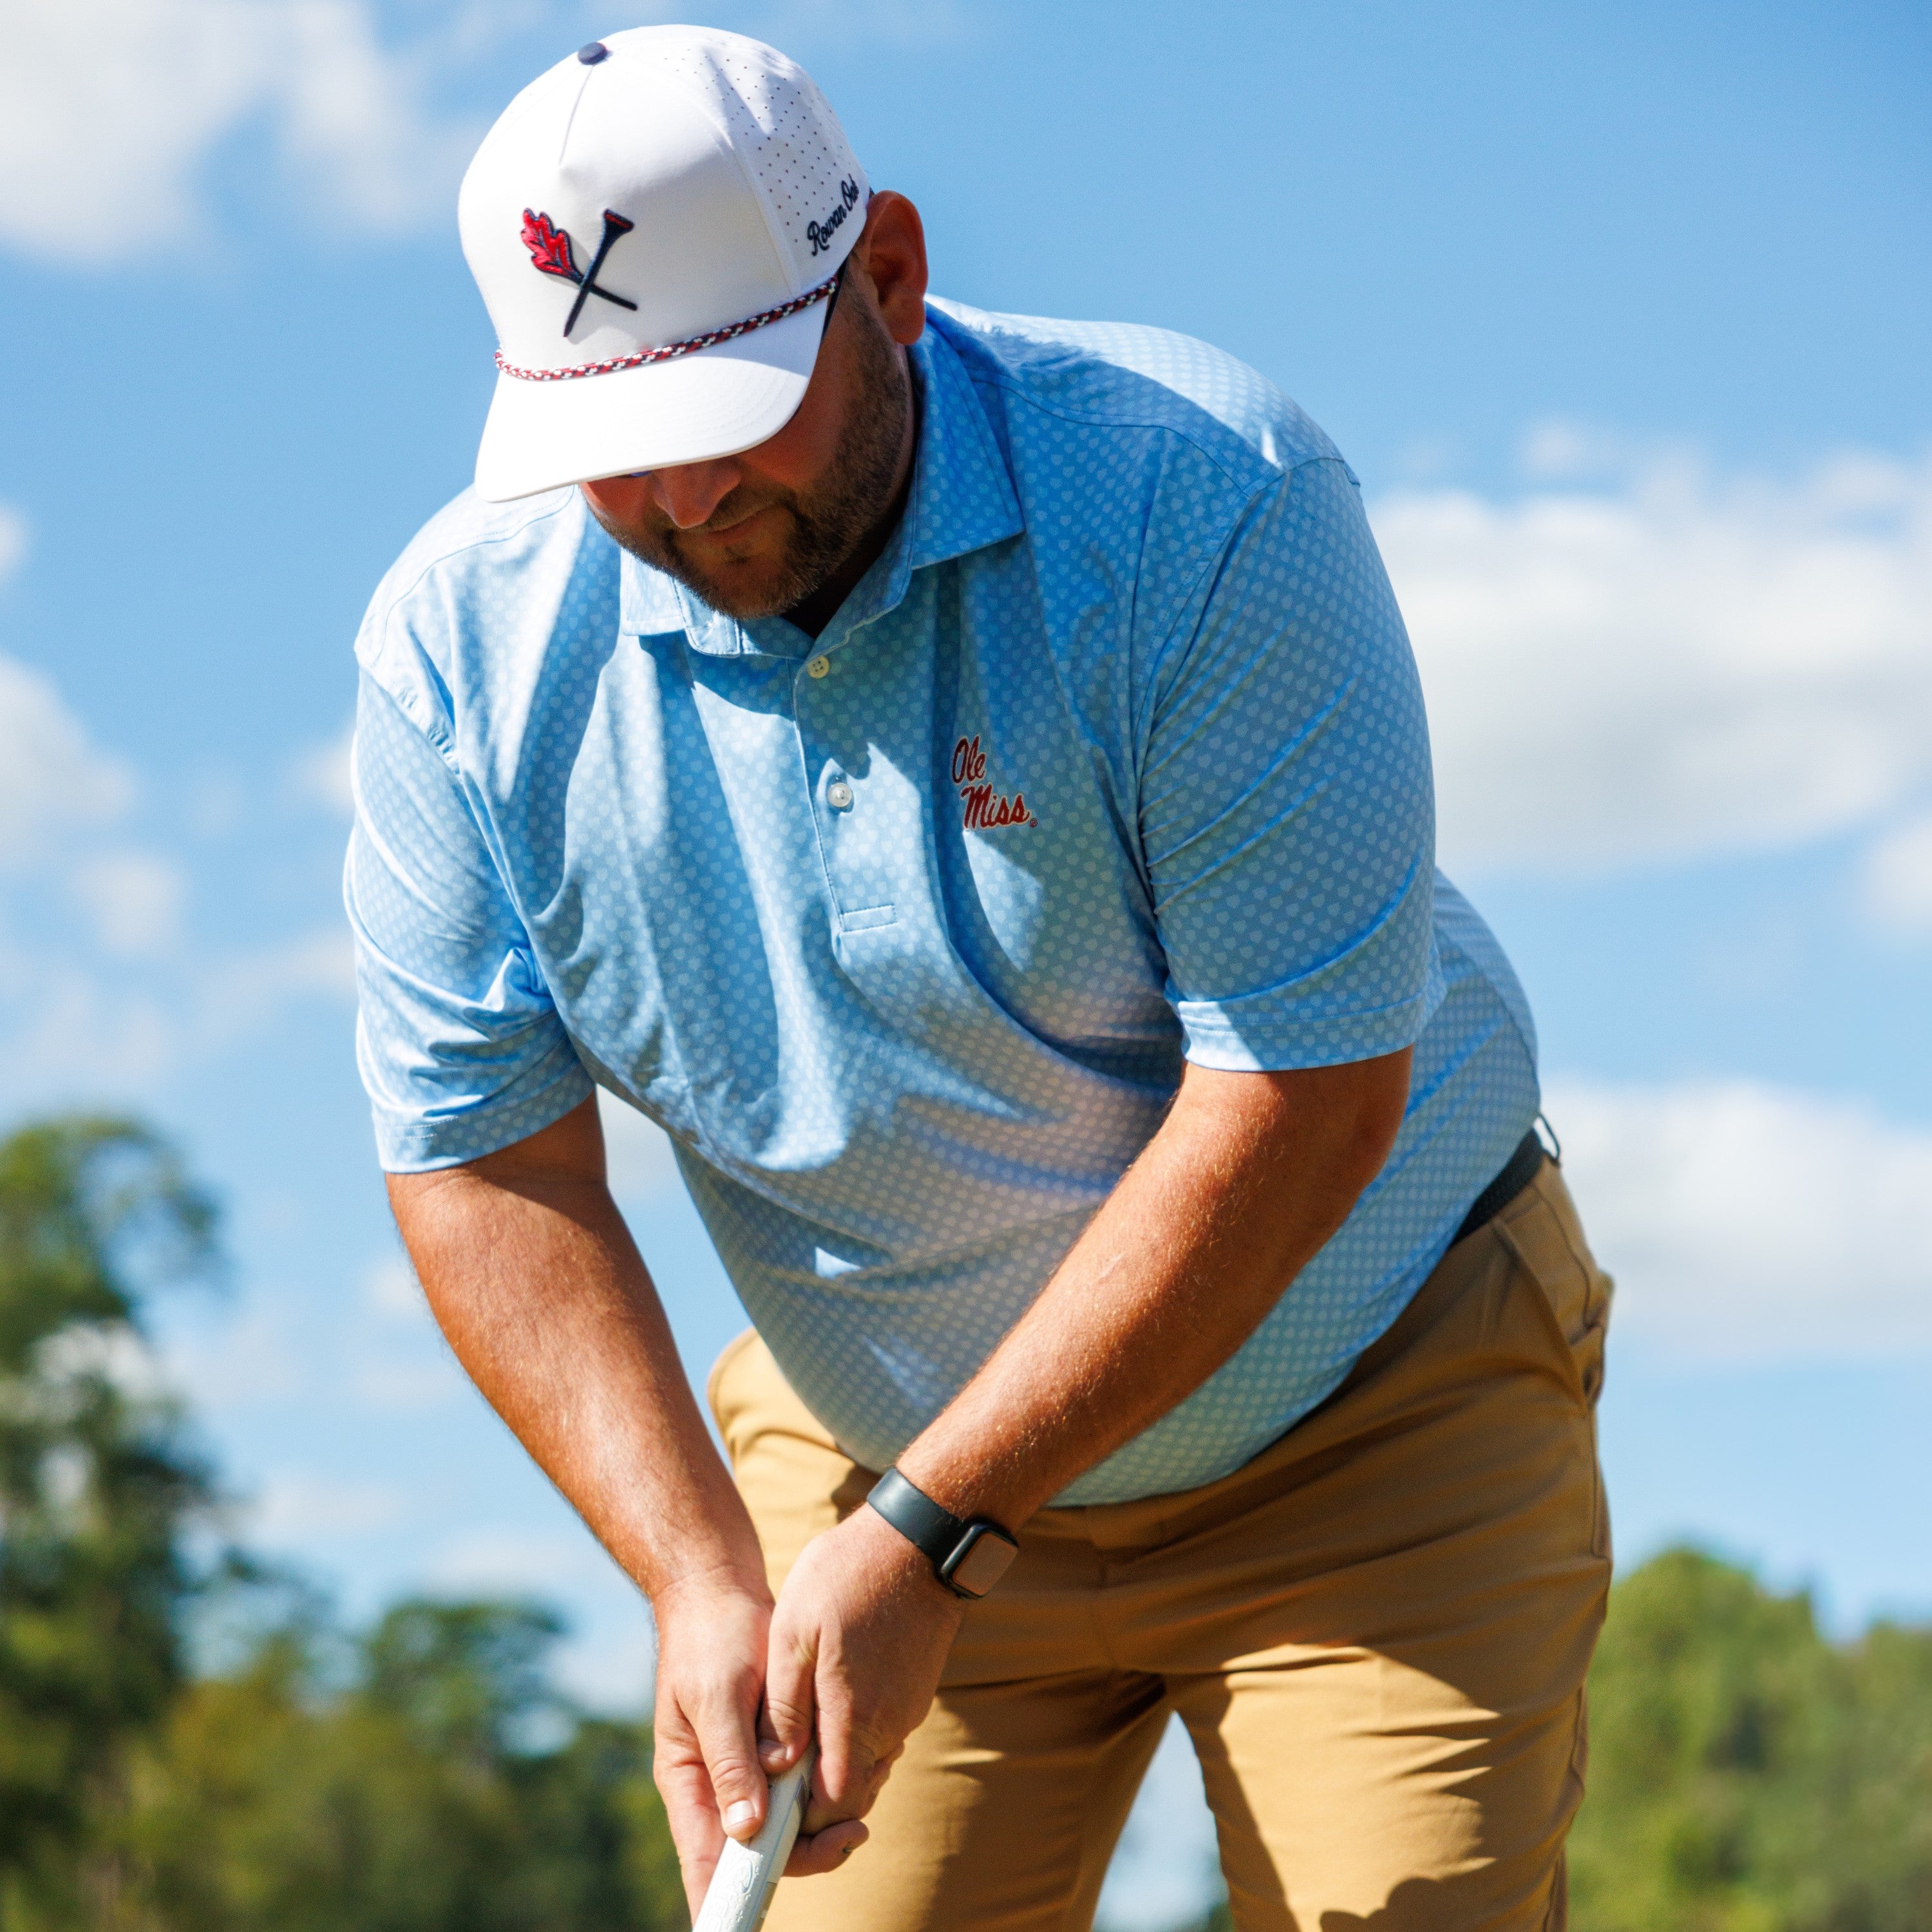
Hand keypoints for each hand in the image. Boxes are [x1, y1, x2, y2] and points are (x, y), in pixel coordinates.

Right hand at [651, 1572, 872, 1918]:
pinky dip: (828, 1788)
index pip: (704, 1864)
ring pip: (786, 1825)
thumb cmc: (712, 1639)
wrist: (722, 1592)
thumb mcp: (719, 1694)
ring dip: (823, 1821)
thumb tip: (746, 1828)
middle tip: (852, 1832)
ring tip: (865, 1798)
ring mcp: (745, 1772)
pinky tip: (862, 1769)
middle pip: (759, 1853)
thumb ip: (731, 1759)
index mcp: (690, 1783)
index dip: (724, 1905)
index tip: (744, 1930)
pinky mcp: (772, 1752)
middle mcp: (717, 1788)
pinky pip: (800, 1789)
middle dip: (806, 1853)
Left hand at [758, 1502, 965, 1856]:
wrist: (919, 1538)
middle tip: (774, 1777)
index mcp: (857, 1721)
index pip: (830, 1808)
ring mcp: (908, 1709)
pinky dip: (852, 1738)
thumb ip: (785, 1709)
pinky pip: (881, 1736)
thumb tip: (775, 1768)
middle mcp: (890, 1728)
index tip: (766, 1810)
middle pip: (851, 1794)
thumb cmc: (847, 1577)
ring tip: (792, 1738)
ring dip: (832, 1765)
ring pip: (867, 1765)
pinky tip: (825, 1705)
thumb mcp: (794, 1634)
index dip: (798, 1822)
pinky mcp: (916, 1691)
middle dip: (813, 1801)